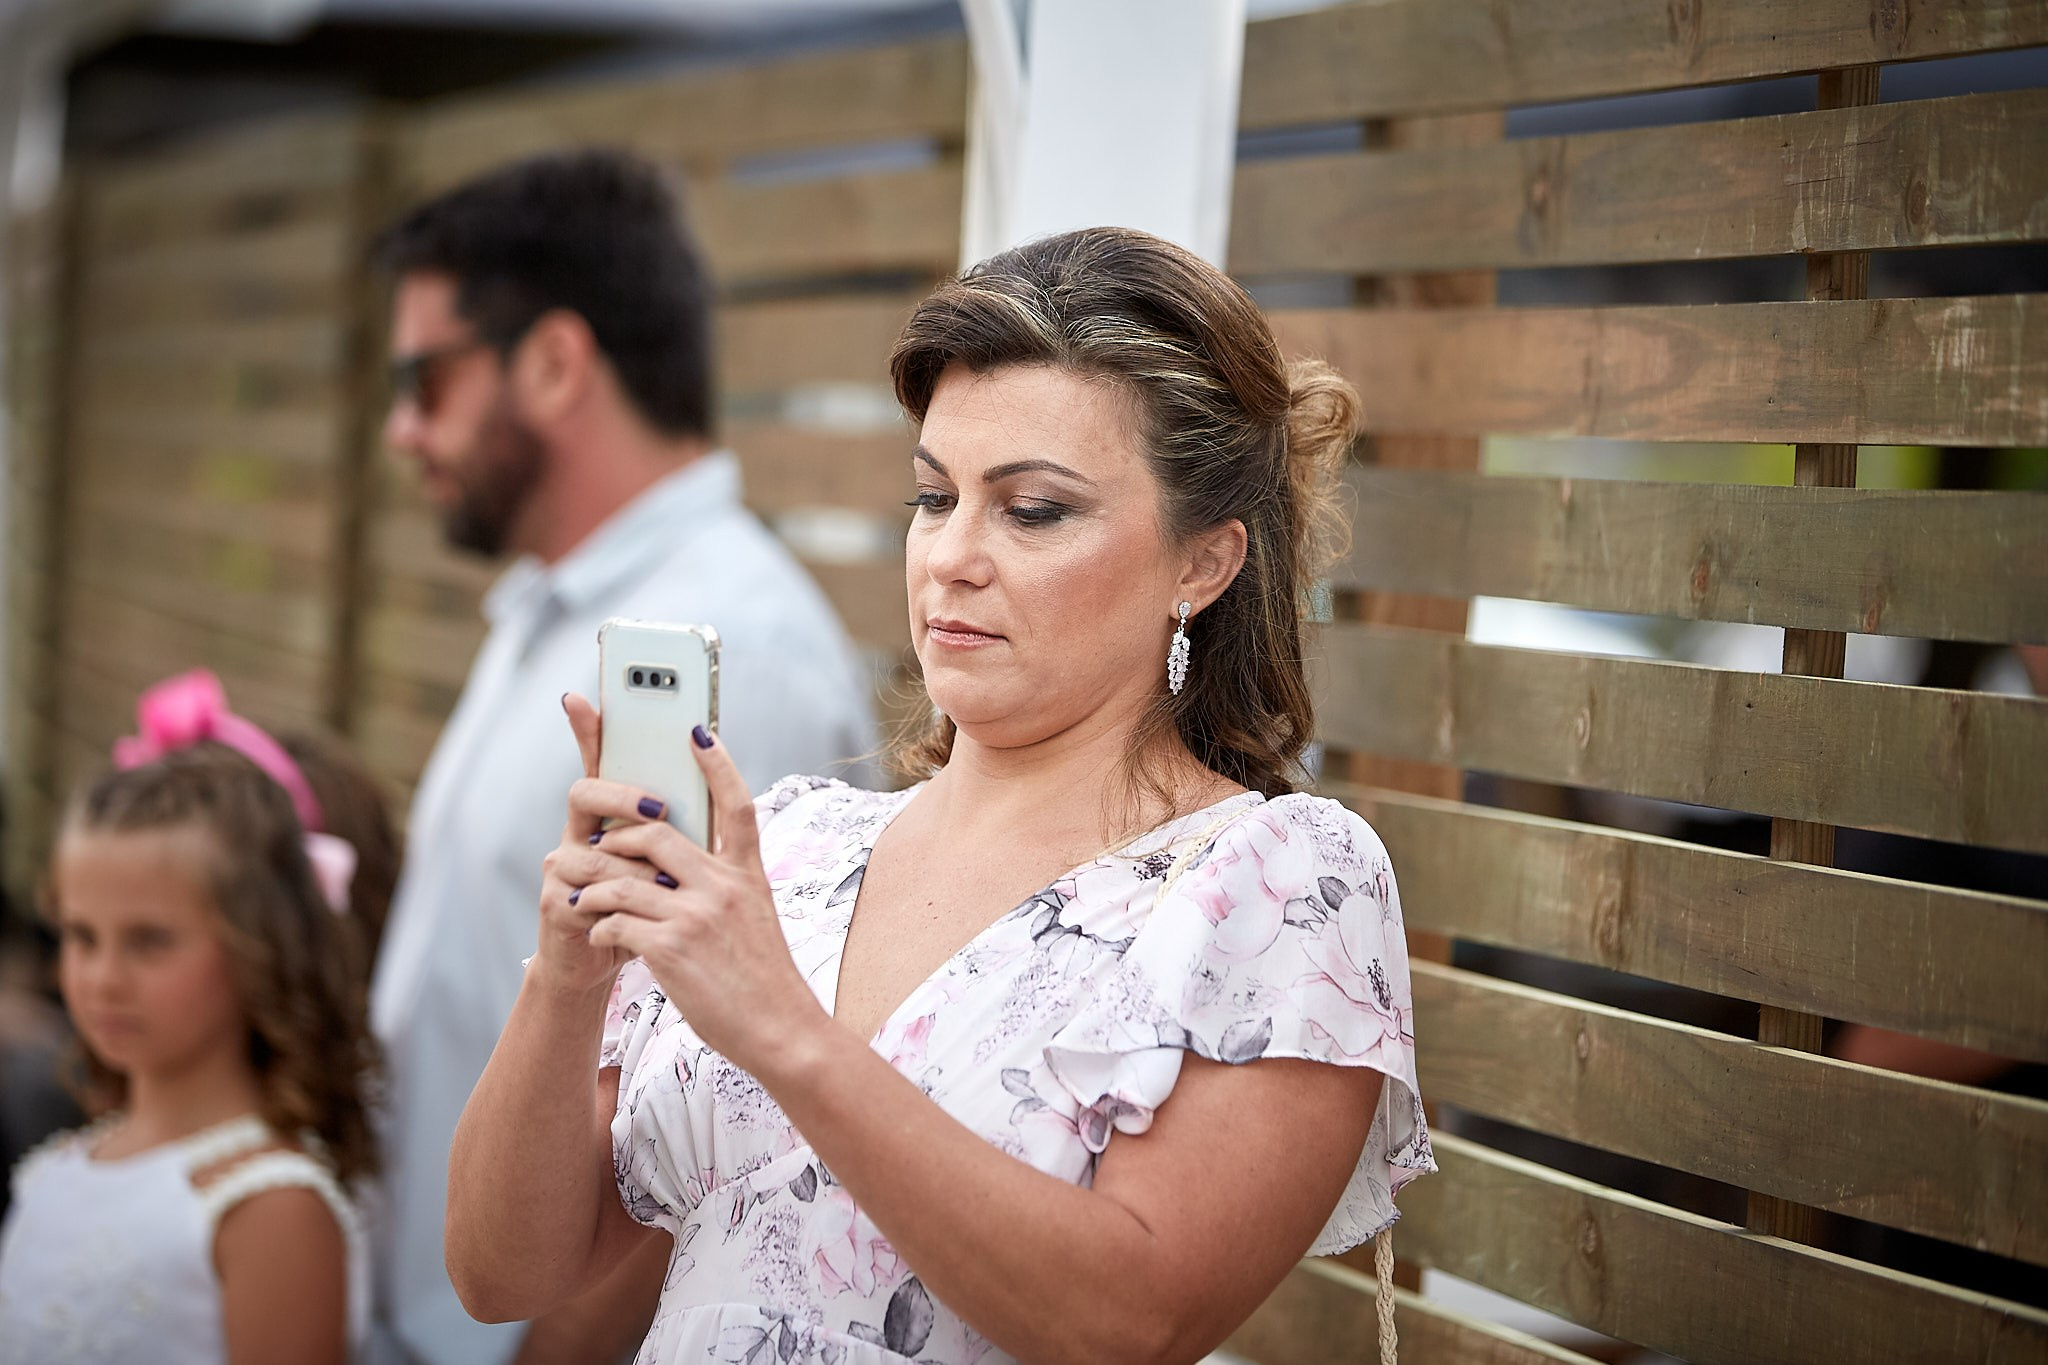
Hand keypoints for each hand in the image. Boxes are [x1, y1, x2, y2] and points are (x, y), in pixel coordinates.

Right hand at [528, 694, 671, 996]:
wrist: (609, 961)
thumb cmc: (647, 906)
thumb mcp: (672, 860)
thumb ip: (685, 822)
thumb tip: (714, 778)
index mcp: (609, 815)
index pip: (598, 761)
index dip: (587, 730)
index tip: (581, 698)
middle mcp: (580, 832)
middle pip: (585, 790)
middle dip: (622, 793)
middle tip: (660, 805)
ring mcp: (563, 866)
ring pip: (595, 847)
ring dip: (637, 863)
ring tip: (670, 881)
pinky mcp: (558, 904)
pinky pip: (590, 892)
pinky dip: (624, 901)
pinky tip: (645, 910)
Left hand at [576, 721, 829, 1071]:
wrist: (781, 1030)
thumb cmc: (762, 979)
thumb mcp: (756, 918)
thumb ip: (724, 887)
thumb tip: (679, 868)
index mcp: (748, 875)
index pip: (736, 803)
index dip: (717, 763)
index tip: (696, 729)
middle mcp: (723, 886)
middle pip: (656, 832)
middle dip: (616, 836)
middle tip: (596, 845)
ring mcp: (696, 916)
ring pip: (621, 878)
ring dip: (592, 885)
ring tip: (580, 895)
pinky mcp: (670, 949)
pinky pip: (615, 921)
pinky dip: (599, 925)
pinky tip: (600, 934)